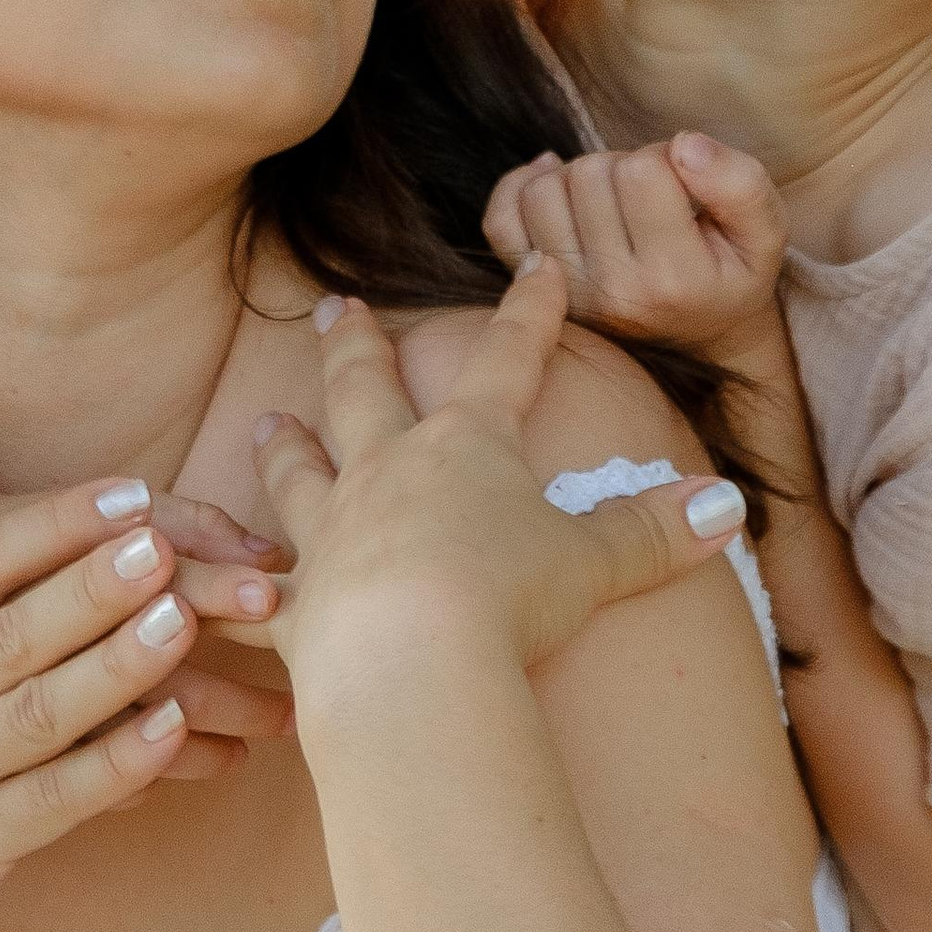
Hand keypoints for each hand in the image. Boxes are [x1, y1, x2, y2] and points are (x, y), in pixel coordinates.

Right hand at [0, 484, 283, 931]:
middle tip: (166, 542)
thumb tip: (54, 559)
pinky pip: (49, 802)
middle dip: (93, 583)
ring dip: (118, 665)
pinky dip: (116, 765)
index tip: (132, 493)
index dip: (53, 525)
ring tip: (185, 620)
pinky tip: (170, 732)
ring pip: (36, 714)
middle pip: (8, 632)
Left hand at [252, 257, 749, 709]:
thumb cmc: (510, 601)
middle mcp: (388, 473)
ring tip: (264, 425)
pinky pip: (251, 602)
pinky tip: (200, 594)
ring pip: (298, 477)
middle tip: (333, 307)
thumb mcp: (598, 563)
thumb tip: (731, 504)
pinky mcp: (296, 612)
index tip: (537, 267)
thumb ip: (655, 531)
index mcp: (466, 448)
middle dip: (357, 345)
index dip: (529, 314)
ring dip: (283, 451)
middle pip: (368, 391)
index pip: (507, 360)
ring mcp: (333, 537)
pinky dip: (227, 596)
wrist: (414, 664)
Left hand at [481, 132, 788, 356]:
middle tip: (652, 195)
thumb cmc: (731, 270)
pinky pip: (500, 219)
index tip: (685, 183)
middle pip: (590, 173)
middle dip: (622, 166)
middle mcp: (612, 293)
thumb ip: (739, 183)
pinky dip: (523, 187)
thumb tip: (685, 144)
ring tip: (617, 200)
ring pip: (544, 188)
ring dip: (579, 177)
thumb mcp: (764, 231)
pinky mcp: (534, 291)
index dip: (665, 155)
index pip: (644, 169)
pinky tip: (560, 184)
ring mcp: (566, 295)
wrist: (702, 337)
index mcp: (672, 278)